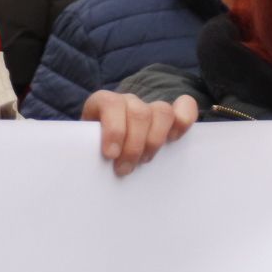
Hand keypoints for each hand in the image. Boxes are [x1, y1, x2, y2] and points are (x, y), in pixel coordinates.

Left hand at [82, 91, 196, 176]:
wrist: (106, 148)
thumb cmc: (93, 149)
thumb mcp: (85, 145)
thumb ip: (87, 148)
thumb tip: (86, 164)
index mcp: (103, 102)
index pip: (111, 103)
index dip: (113, 129)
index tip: (110, 154)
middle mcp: (128, 101)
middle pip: (139, 113)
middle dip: (133, 146)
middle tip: (124, 169)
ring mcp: (150, 107)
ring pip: (162, 111)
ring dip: (154, 141)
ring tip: (144, 161)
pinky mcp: (170, 116)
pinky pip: (186, 106)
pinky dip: (184, 120)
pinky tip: (174, 139)